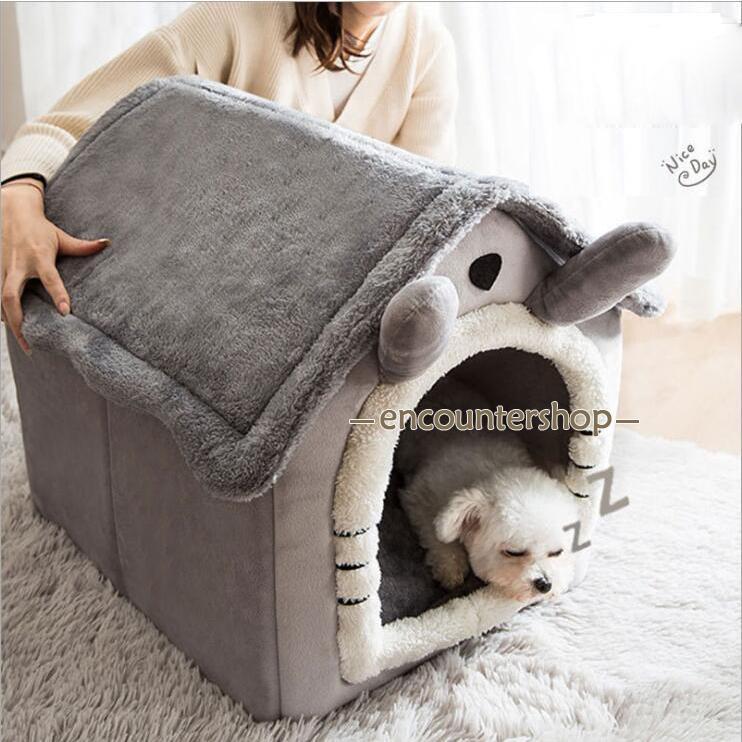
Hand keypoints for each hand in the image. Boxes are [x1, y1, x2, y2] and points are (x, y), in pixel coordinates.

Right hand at [1, 180, 108, 353]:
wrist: (11, 212)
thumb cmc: (41, 228)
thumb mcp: (61, 236)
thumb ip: (83, 246)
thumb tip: (107, 243)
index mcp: (38, 256)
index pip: (49, 278)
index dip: (57, 294)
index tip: (65, 312)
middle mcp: (18, 265)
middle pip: (12, 296)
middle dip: (20, 320)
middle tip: (31, 343)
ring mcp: (4, 270)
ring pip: (1, 302)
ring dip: (11, 324)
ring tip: (25, 344)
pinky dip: (4, 315)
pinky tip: (14, 330)